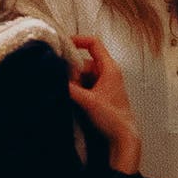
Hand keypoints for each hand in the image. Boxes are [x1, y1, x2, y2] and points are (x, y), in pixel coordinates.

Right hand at [65, 34, 139, 174]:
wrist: (123, 136)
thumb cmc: (113, 118)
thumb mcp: (88, 101)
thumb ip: (70, 89)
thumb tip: (54, 79)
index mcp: (109, 68)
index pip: (93, 43)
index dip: (78, 40)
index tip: (63, 44)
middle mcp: (108, 72)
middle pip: (84, 62)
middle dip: (73, 73)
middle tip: (69, 87)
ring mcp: (104, 83)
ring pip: (82, 75)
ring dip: (75, 84)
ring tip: (75, 98)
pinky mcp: (100, 93)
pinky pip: (85, 85)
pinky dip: (78, 90)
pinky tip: (75, 100)